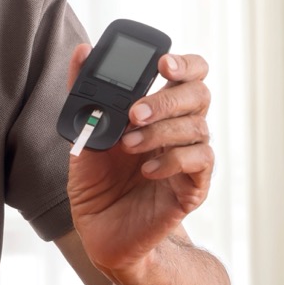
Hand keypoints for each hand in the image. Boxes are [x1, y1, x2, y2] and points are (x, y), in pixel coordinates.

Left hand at [65, 47, 212, 277]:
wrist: (101, 233)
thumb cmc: (95, 182)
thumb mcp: (83, 133)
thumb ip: (84, 92)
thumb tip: (83, 51)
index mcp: (157, 111)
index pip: (187, 74)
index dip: (183, 63)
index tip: (162, 63)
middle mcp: (177, 129)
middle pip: (200, 93)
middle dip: (167, 99)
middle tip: (135, 112)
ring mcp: (188, 157)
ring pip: (199, 126)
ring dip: (161, 132)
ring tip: (129, 145)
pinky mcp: (193, 186)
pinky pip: (200, 161)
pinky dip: (173, 160)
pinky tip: (148, 170)